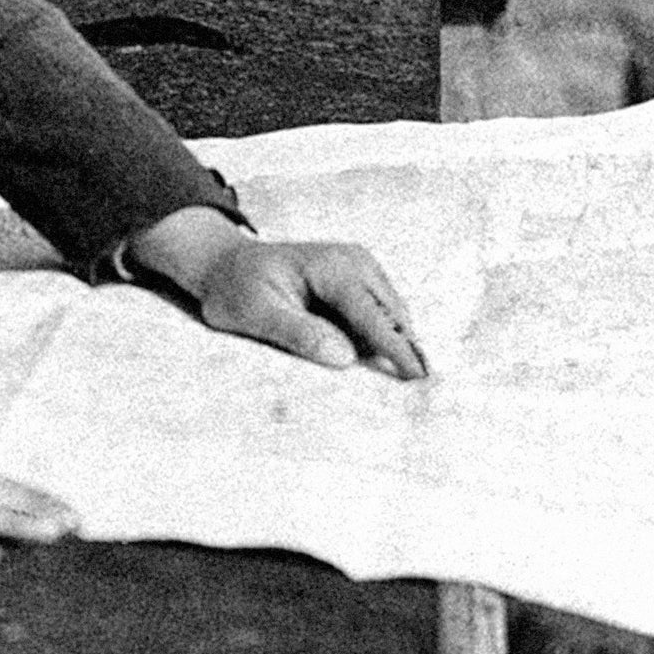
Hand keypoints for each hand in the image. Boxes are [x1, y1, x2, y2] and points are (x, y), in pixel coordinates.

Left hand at [123, 207, 428, 379]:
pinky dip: (383, 338)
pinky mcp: (362, 282)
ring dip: (396, 345)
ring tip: (408, 382)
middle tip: (427, 392)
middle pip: (393, 315)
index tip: (420, 379)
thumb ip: (297, 334)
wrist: (226, 265)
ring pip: (393, 317)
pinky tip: (381, 364)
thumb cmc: (235, 289)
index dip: (397, 349)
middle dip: (408, 349)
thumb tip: (345, 358)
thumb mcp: (254, 314)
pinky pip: (382, 316)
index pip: (374, 315)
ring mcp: (362, 268)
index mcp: (332, 267)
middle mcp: (356, 261)